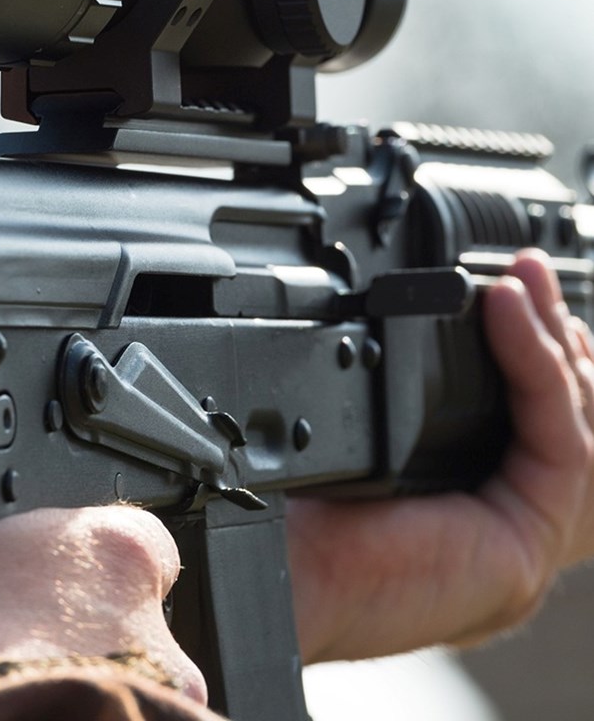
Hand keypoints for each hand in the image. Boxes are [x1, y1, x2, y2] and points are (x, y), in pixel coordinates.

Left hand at [288, 251, 593, 661]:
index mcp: (466, 501)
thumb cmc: (292, 509)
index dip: (534, 350)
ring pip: (576, 425)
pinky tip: (507, 312)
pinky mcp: (526, 539)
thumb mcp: (352, 436)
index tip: (511, 283)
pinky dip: (536, 367)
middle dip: (555, 334)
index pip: (532, 417)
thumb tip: (403, 316)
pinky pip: (559, 441)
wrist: (274, 568)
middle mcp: (503, 522)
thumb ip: (393, 397)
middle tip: (527, 268)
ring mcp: (522, 536)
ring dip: (554, 341)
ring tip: (523, 277)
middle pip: (569, 417)